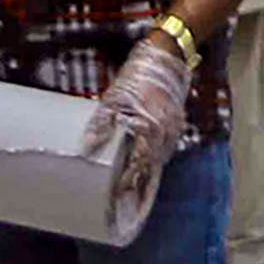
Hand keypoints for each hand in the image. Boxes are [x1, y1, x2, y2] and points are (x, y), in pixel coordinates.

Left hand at [92, 30, 194, 220]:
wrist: (167, 55)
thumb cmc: (139, 76)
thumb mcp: (115, 97)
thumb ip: (102, 124)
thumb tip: (89, 148)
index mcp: (149, 130)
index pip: (137, 167)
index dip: (127, 186)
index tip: (117, 201)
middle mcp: (164, 134)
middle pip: (151, 170)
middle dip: (139, 190)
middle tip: (127, 207)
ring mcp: (172, 129)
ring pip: (159, 161)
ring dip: (147, 177)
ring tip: (134, 195)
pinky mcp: (175, 124)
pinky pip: (165, 149)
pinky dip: (155, 161)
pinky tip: (146, 168)